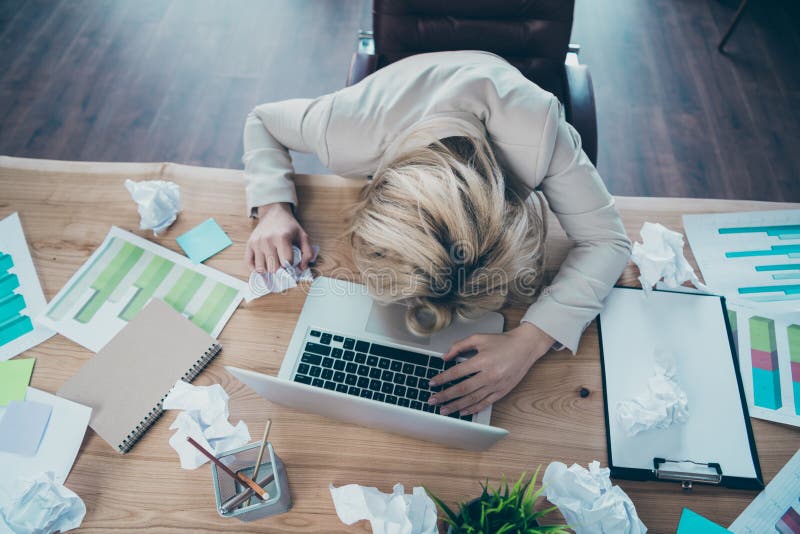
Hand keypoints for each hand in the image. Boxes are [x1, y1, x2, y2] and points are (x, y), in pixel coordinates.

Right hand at [245, 203, 313, 272]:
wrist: (274, 213)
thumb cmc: (289, 227)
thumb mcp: (303, 236)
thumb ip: (307, 252)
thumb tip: (302, 268)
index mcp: (282, 237)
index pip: (287, 262)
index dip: (291, 264)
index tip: (292, 261)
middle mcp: (268, 240)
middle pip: (273, 268)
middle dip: (280, 269)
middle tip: (282, 263)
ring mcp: (257, 243)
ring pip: (261, 268)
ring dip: (268, 269)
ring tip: (273, 263)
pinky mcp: (249, 244)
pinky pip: (249, 264)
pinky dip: (256, 268)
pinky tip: (264, 264)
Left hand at [428, 323, 554, 415]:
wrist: (525, 347)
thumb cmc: (502, 342)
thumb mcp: (479, 338)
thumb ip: (460, 346)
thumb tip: (445, 357)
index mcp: (482, 360)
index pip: (457, 372)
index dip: (442, 378)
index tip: (432, 383)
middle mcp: (489, 375)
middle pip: (463, 389)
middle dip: (445, 396)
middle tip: (432, 401)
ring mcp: (496, 385)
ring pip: (472, 399)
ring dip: (456, 406)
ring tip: (444, 410)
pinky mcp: (502, 391)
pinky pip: (485, 403)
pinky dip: (473, 408)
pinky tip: (462, 411)